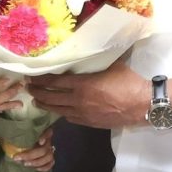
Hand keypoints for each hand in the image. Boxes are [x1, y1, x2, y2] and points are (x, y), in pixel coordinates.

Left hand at [13, 128, 55, 171]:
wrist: (21, 144)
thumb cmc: (18, 138)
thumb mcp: (16, 134)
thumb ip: (14, 134)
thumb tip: (6, 135)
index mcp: (41, 132)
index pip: (47, 132)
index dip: (44, 137)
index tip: (40, 142)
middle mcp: (47, 140)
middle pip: (44, 149)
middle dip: (31, 155)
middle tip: (19, 158)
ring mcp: (50, 150)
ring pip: (48, 157)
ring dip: (37, 162)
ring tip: (25, 164)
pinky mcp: (50, 158)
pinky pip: (50, 164)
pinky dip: (44, 167)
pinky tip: (36, 168)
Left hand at [28, 60, 147, 128]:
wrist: (142, 105)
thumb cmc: (129, 82)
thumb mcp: (112, 65)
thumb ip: (98, 61)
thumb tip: (94, 48)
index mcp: (82, 84)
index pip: (54, 82)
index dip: (40, 80)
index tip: (31, 77)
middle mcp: (78, 100)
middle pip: (51, 98)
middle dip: (37, 93)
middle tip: (29, 89)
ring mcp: (83, 114)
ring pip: (58, 110)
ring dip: (46, 105)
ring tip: (38, 102)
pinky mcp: (90, 123)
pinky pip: (70, 118)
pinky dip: (61, 114)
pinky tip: (59, 111)